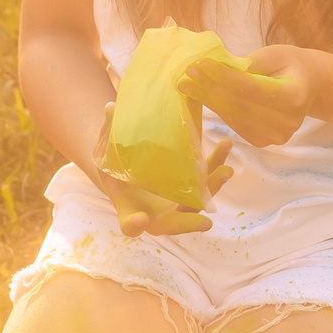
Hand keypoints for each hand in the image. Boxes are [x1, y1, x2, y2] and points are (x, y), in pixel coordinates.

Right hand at [90, 100, 230, 237]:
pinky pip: (206, 181)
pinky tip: (225, 145)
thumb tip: (110, 107)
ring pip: (197, 203)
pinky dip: (217, 165)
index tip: (139, 220)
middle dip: (189, 223)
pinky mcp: (191, 189)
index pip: (129, 224)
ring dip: (213, 188)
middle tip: (204, 223)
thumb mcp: (105, 153)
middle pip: (172, 224)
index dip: (133, 224)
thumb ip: (107, 134)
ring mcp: (176, 204)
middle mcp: (156, 214)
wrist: (130, 172)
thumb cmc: (114, 167)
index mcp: (129, 210)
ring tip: (227, 171)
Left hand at [182, 45, 315, 146]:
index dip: (223, 77)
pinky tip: (202, 96)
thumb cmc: (289, 65)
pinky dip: (217, 110)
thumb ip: (248, 63)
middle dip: (209, 89)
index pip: (250, 88)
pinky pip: (234, 124)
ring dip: (208, 100)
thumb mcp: (274, 54)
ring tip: (187, 84)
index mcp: (294, 97)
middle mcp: (287, 122)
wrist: (306, 86)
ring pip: (233, 117)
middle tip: (186, 74)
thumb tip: (215, 68)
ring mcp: (275, 136)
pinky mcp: (263, 142)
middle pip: (239, 106)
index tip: (200, 63)